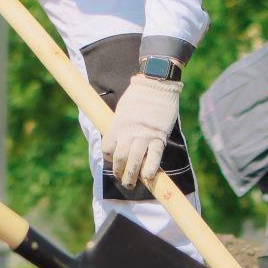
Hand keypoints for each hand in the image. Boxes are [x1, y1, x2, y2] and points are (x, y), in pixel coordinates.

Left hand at [104, 74, 180, 189]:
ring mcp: (144, 135)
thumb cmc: (138, 95)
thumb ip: (119, 126)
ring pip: (134, 161)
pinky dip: (150, 170)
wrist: (157, 84)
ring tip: (131, 183)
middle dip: (119, 172)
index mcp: (117, 125)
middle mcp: (128, 132)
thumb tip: (118, 140)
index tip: (114, 160)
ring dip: (131, 176)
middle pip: (120, 158)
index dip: (109, 158)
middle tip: (122, 178)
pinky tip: (148, 178)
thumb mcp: (122, 109)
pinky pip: (154, 158)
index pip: (107, 149)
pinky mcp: (159, 137)